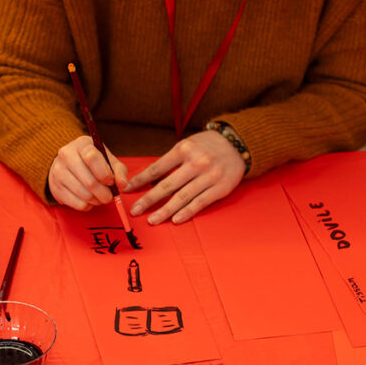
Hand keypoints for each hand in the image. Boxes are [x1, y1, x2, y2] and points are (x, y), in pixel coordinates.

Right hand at [47, 135, 128, 209]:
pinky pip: (77, 204)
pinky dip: (88, 206)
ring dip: (97, 201)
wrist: (68, 164)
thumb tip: (122, 184)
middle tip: (109, 196)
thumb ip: (119, 171)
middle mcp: (66, 155)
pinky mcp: (55, 187)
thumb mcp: (108, 160)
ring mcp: (58, 171)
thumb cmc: (93, 162)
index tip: (111, 181)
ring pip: (84, 195)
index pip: (92, 158)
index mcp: (82, 144)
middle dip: (105, 194)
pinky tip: (89, 200)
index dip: (105, 174)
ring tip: (100, 198)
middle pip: (90, 182)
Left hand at [125, 131, 244, 224]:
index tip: (128, 190)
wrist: (237, 144)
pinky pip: (200, 203)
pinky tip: (175, 220)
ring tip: (152, 220)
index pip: (157, 168)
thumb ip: (171, 161)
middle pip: (167, 185)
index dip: (141, 180)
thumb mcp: (187, 145)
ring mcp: (208, 177)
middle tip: (135, 210)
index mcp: (183, 150)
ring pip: (182, 197)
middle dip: (149, 199)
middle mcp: (195, 163)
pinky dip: (187, 212)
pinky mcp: (219, 188)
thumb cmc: (207, 146)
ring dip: (165, 210)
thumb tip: (148, 179)